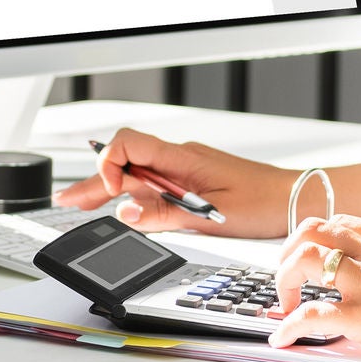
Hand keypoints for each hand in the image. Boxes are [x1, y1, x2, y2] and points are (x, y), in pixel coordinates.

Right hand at [52, 128, 294, 238]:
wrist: (293, 198)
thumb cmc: (261, 204)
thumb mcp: (207, 217)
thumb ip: (162, 214)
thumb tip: (122, 212)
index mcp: (181, 157)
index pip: (128, 144)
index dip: (108, 165)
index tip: (109, 194)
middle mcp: (179, 156)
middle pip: (125, 159)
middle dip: (95, 180)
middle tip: (67, 201)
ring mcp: (185, 166)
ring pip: (137, 170)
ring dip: (110, 186)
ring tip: (82, 203)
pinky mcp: (192, 177)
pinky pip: (155, 179)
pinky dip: (134, 191)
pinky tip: (123, 203)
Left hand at [268, 215, 360, 361]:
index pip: (345, 224)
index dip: (320, 239)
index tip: (313, 259)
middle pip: (315, 229)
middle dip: (291, 251)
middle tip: (290, 277)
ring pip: (304, 257)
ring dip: (284, 279)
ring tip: (285, 302)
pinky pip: (311, 314)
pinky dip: (289, 325)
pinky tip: (284, 337)